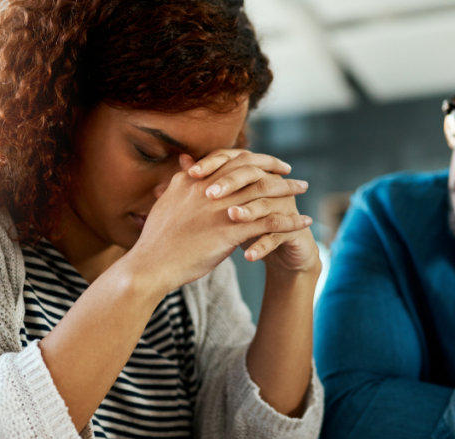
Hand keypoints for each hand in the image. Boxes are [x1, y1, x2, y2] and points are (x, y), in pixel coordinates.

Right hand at [125, 151, 312, 292]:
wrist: (150, 265)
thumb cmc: (157, 238)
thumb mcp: (167, 200)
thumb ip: (181, 179)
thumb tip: (187, 162)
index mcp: (196, 180)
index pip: (232, 160)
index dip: (254, 158)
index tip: (268, 162)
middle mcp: (210, 190)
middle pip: (252, 170)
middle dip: (275, 168)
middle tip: (292, 172)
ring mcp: (220, 210)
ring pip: (263, 193)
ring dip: (287, 190)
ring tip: (304, 190)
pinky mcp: (229, 232)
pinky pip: (268, 223)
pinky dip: (289, 221)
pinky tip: (304, 222)